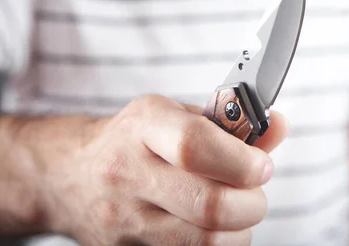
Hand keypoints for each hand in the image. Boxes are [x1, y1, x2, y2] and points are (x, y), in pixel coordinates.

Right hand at [44, 95, 288, 244]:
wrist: (70, 173)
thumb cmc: (133, 139)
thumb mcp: (174, 115)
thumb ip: (229, 124)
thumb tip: (278, 126)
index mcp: (144, 126)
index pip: (196, 146)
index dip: (242, 162)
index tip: (262, 167)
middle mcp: (128, 172)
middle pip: (208, 205)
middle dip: (251, 205)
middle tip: (255, 195)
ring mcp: (123, 218)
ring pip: (204, 242)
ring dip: (238, 231)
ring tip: (235, 213)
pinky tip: (211, 229)